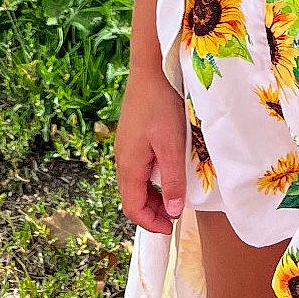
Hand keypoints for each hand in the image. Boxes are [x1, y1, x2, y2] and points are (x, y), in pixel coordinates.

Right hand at [115, 66, 186, 234]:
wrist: (151, 68)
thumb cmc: (162, 105)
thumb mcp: (172, 145)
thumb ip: (172, 180)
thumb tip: (173, 212)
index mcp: (129, 165)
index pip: (132, 208)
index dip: (150, 223)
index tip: (170, 228)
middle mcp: (123, 158)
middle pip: (132, 196)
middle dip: (153, 212)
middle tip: (175, 215)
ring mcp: (126, 146)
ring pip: (136, 182)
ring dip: (153, 195)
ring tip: (175, 196)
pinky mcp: (133, 136)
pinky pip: (139, 167)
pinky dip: (152, 178)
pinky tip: (168, 171)